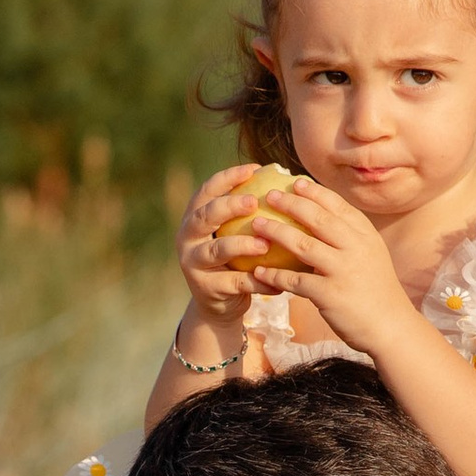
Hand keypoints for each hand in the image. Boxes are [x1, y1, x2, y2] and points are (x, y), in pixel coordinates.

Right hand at [175, 167, 282, 321]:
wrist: (218, 305)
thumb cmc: (235, 260)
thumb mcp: (235, 233)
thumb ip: (249, 212)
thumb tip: (288, 179)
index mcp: (194, 217)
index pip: (207, 190)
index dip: (227, 177)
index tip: (254, 169)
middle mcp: (187, 237)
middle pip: (204, 216)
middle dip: (229, 206)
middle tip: (254, 202)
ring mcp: (193, 263)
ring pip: (217, 250)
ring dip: (242, 244)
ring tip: (265, 244)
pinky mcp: (206, 288)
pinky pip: (235, 283)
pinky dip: (258, 281)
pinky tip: (278, 282)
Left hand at [239, 179, 418, 360]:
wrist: (391, 326)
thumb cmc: (376, 289)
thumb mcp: (370, 254)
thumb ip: (349, 237)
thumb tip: (320, 215)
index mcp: (365, 236)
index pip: (338, 206)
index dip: (315, 192)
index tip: (295, 182)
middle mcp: (355, 248)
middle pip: (318, 219)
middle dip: (291, 204)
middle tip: (269, 196)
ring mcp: (343, 271)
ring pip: (303, 245)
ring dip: (277, 232)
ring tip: (257, 225)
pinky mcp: (330, 294)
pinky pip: (295, 280)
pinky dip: (274, 275)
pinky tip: (258, 271)